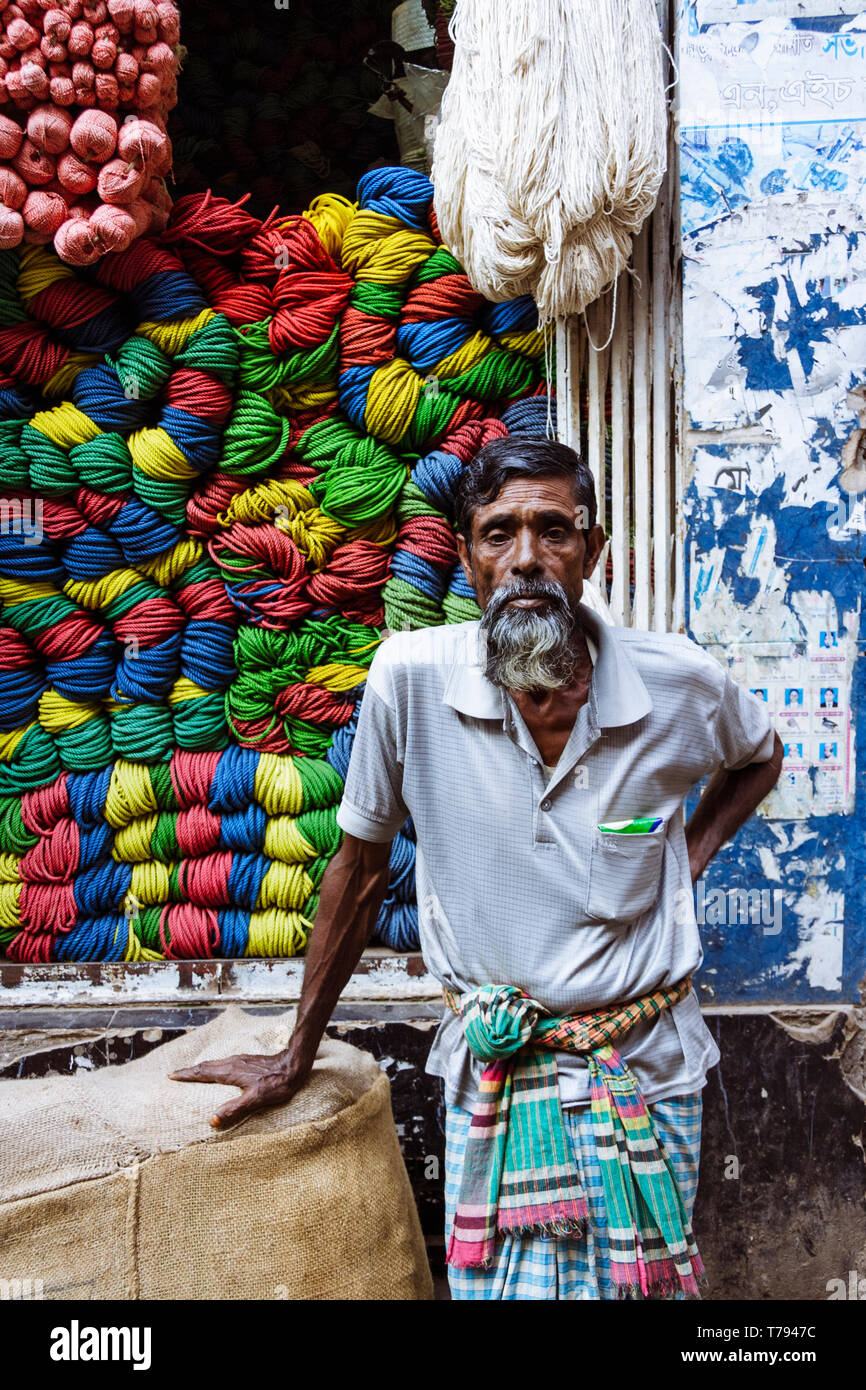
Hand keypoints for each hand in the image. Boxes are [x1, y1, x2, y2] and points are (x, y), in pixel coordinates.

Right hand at [168, 1052, 305, 1127]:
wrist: (294, 1065)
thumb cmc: (276, 1083)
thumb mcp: (255, 1099)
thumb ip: (233, 1109)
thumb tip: (212, 1120)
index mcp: (230, 1072)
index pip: (202, 1072)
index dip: (186, 1075)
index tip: (171, 1075)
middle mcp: (232, 1063)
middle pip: (206, 1066)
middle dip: (189, 1071)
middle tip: (175, 1074)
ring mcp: (240, 1060)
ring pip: (215, 1063)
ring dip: (201, 1068)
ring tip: (192, 1073)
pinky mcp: (247, 1061)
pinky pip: (223, 1063)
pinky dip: (213, 1067)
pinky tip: (218, 1072)